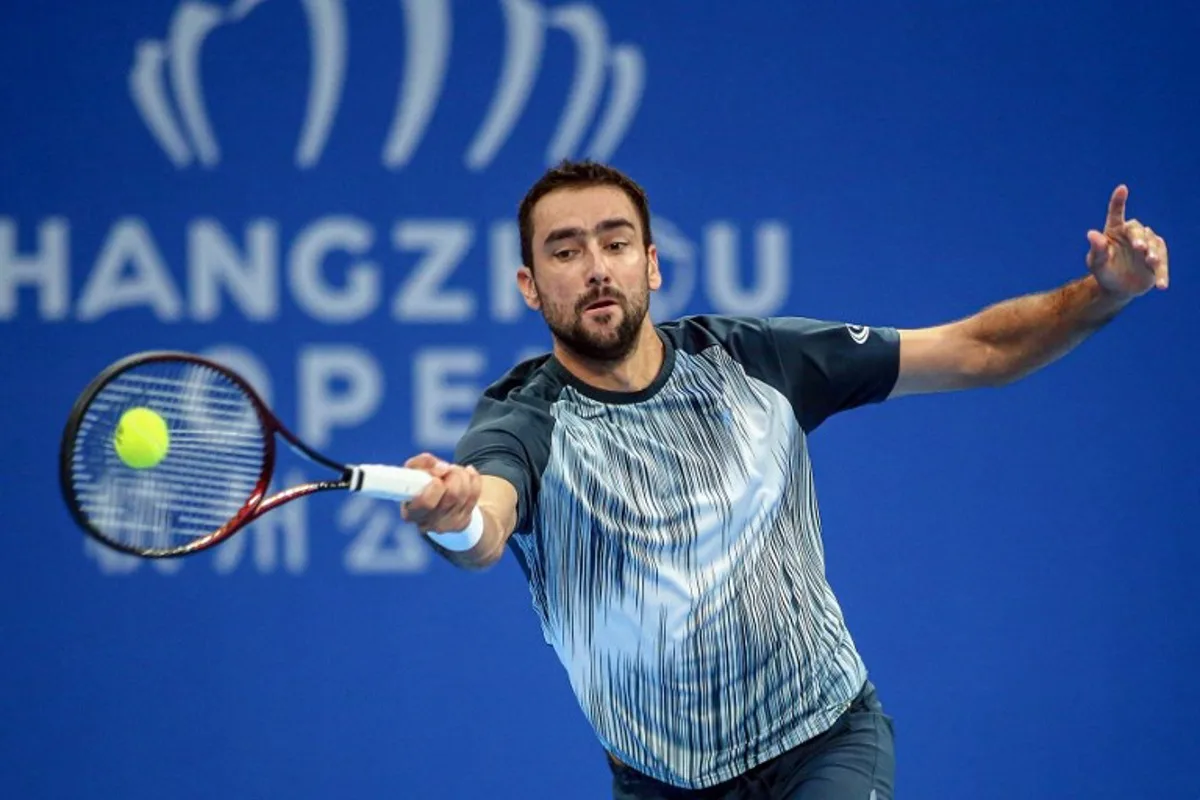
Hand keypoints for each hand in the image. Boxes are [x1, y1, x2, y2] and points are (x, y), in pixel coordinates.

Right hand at [400, 453, 481, 533]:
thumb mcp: (414, 470)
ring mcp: (448, 523)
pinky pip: (475, 494)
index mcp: (412, 512)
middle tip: (448, 469)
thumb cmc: (421, 485)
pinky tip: (467, 473)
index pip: (426, 502)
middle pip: (452, 495)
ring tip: (454, 470)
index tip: (436, 478)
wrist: (435, 504)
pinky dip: (473, 478)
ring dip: (462, 474)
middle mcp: (430, 522)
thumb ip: (422, 462)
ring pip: (465, 493)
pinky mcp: (463, 521)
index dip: (435, 486)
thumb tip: (442, 468)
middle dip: (453, 475)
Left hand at [1086, 185, 1168, 299]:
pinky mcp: (1158, 258)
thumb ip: (1097, 249)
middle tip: (1139, 247)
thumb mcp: (1096, 263)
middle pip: (1137, 230)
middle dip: (1139, 237)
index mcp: (1114, 231)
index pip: (1115, 214)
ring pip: (1153, 244)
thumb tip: (1091, 234)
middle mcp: (1132, 235)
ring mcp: (1147, 245)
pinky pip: (1162, 263)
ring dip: (1153, 253)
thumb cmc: (1104, 271)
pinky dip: (1162, 273)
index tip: (1121, 188)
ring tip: (1150, 262)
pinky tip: (1161, 285)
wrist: (1117, 287)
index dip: (1118, 202)